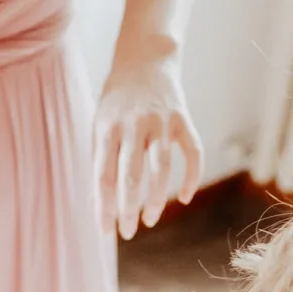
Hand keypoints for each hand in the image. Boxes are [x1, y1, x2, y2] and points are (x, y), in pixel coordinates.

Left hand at [96, 57, 201, 238]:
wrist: (145, 60)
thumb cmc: (117, 102)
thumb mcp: (100, 126)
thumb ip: (100, 160)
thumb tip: (99, 204)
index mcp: (108, 128)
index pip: (104, 176)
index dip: (104, 206)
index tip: (105, 231)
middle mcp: (135, 125)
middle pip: (132, 175)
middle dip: (129, 208)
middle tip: (129, 231)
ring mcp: (162, 121)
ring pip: (162, 168)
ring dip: (157, 198)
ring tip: (151, 219)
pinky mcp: (183, 120)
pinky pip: (193, 153)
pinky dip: (191, 178)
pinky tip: (184, 198)